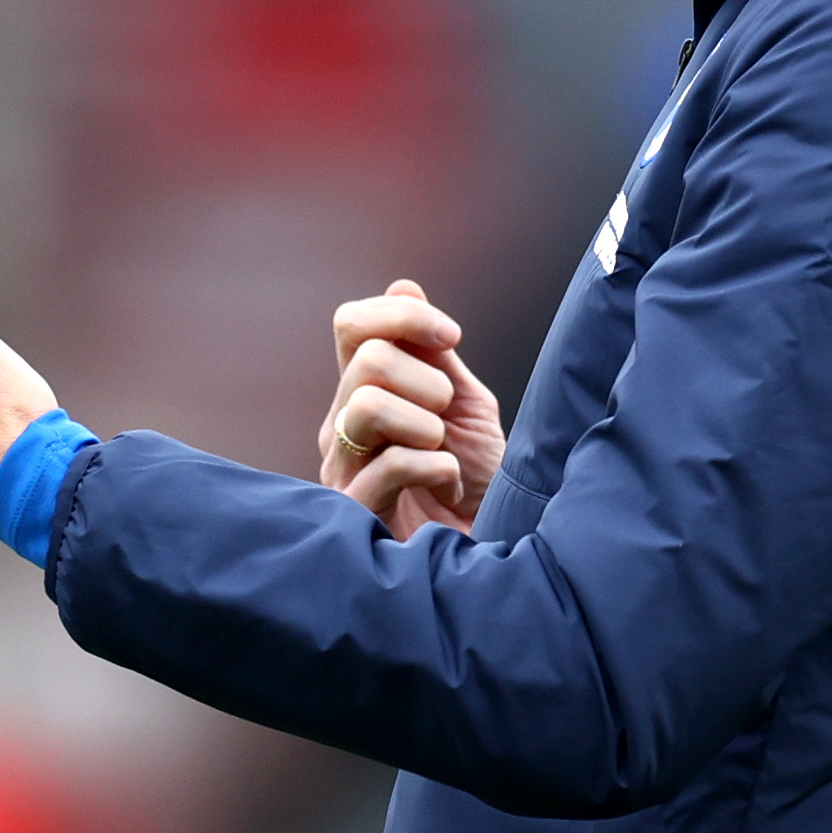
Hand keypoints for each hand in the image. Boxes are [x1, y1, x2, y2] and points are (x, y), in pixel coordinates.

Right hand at [320, 280, 502, 538]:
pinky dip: (437, 468)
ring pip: (366, 405)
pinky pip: (390, 463)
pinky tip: (449, 486)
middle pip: (365, 360)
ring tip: (444, 450)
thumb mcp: (463, 405)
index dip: (401, 315)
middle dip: (427, 380)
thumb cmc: (476, 482)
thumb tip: (404, 283)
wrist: (492, 549)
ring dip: (426, 423)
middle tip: (449, 416)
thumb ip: (433, 353)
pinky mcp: (355, 511)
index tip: (451, 337)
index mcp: (362, 391)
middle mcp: (340, 426)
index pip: (350, 324)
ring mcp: (341, 469)